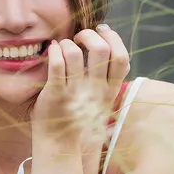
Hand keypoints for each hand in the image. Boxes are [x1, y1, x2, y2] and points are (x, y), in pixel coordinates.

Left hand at [32, 24, 129, 152]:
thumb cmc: (79, 117)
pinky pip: (56, 64)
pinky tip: (52, 49)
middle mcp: (96, 91)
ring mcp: (76, 92)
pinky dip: (54, 50)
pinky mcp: (56, 94)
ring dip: (67, 43)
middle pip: (101, 49)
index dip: (113, 38)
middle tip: (79, 37)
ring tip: (63, 45)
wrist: (60, 143)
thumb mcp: (102, 100)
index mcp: (110, 90)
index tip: (101, 31)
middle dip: (89, 34)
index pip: (121, 57)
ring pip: (75, 53)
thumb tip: (106, 43)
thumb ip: (107, 78)